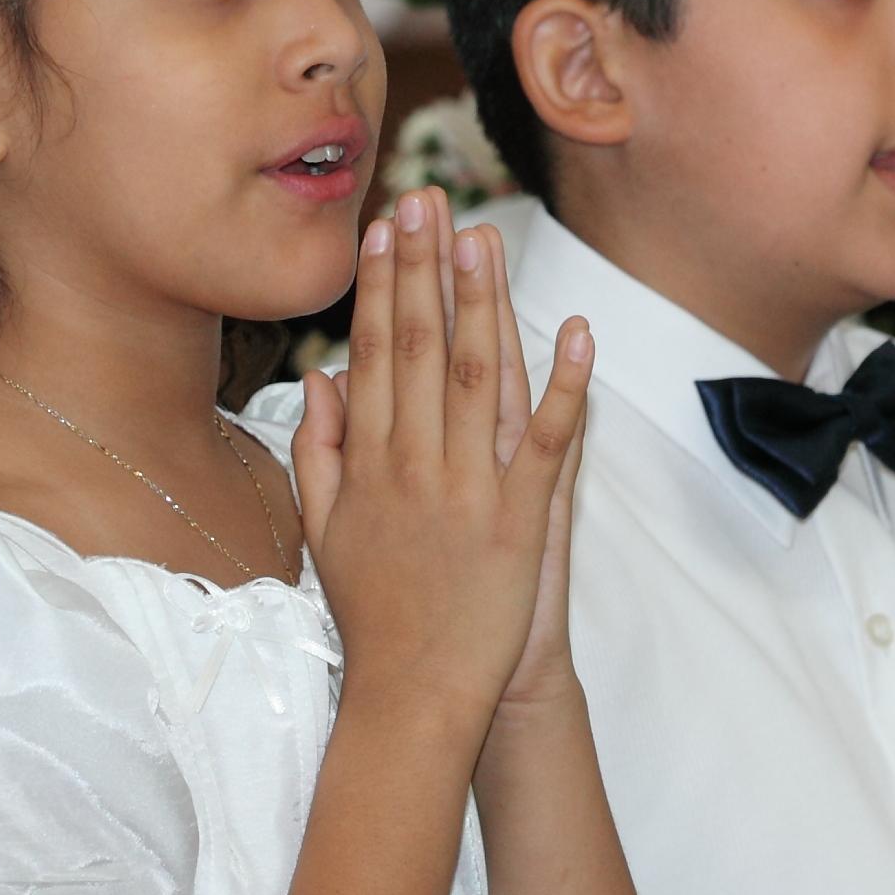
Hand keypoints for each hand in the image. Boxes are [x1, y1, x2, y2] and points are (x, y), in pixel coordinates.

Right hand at [293, 190, 590, 734]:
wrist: (419, 696)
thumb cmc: (373, 616)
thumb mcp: (322, 533)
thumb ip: (317, 455)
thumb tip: (322, 380)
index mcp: (368, 463)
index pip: (376, 353)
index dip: (381, 285)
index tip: (385, 227)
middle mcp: (416, 465)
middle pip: (423, 347)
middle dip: (426, 267)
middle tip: (430, 199)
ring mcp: (471, 489)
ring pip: (480, 377)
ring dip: (485, 302)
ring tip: (487, 236)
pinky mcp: (522, 519)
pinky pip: (548, 441)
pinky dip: (566, 385)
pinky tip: (577, 330)